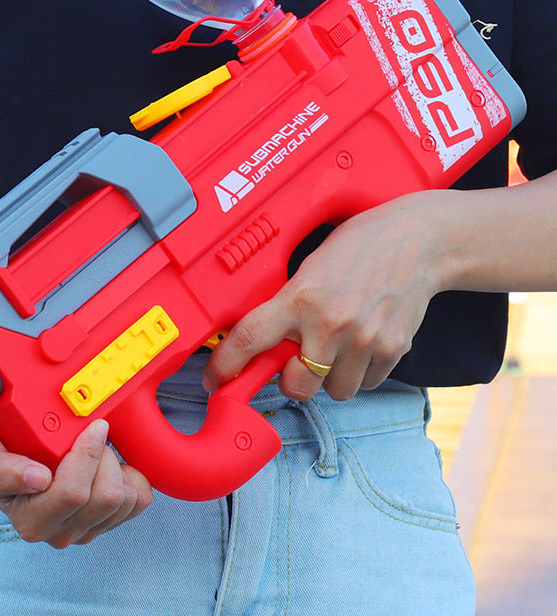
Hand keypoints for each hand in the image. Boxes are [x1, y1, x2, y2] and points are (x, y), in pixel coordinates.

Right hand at [0, 416, 152, 547]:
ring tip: (92, 448)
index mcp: (27, 519)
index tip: (92, 426)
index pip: (72, 493)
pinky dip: (132, 476)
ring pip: (123, 497)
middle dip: (102, 453)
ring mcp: (83, 529)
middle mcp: (56, 531)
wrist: (10, 450)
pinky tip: (109, 464)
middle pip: (105, 496)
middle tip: (88, 431)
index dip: (87, 456)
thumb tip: (38, 480)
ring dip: (114, 462)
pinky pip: (139, 499)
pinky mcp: (107, 522)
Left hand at [204, 193, 442, 401]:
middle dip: (292, 381)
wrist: (418, 241)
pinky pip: (366, 384)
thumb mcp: (309, 268)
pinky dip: (361, 372)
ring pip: (334, 392)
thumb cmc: (359, 248)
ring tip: (338, 346)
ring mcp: (363, 340)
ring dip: (330, 378)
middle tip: (297, 361)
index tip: (216, 379)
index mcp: (300, 297)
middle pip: (296, 387)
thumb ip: (287, 306)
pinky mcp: (393, 350)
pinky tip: (362, 343)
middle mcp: (330, 323)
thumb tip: (265, 345)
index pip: (250, 339)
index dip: (226, 366)